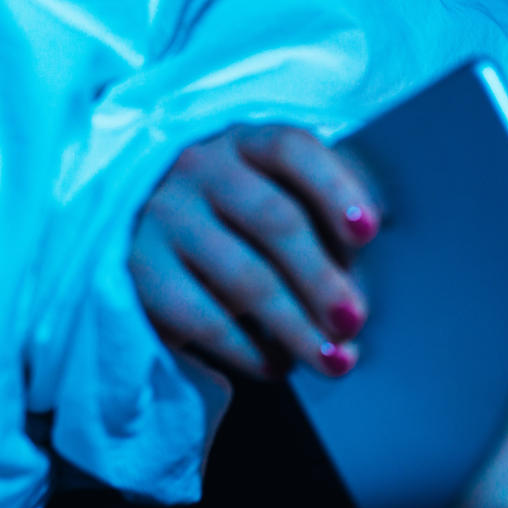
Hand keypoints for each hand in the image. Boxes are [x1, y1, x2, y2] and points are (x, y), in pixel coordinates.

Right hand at [129, 124, 379, 377]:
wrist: (142, 235)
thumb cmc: (243, 222)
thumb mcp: (281, 201)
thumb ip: (325, 226)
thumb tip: (363, 285)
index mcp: (247, 143)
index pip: (292, 149)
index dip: (334, 188)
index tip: (369, 231)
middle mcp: (199, 169)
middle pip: (274, 219)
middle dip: (322, 278)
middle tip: (354, 322)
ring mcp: (163, 217)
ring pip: (244, 278)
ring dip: (296, 327)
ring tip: (333, 360)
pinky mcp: (138, 272)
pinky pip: (203, 318)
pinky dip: (249, 350)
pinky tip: (279, 365)